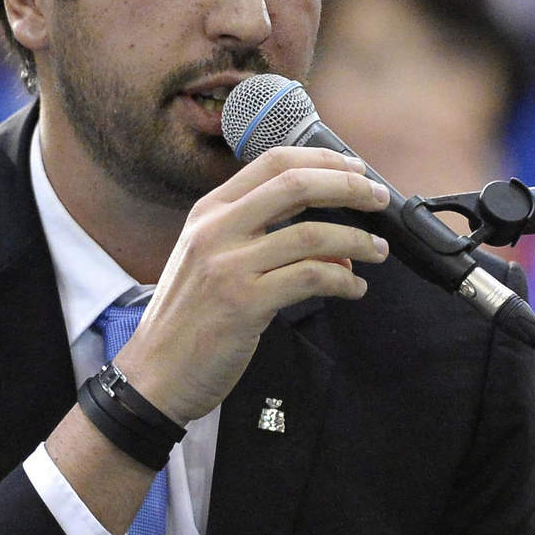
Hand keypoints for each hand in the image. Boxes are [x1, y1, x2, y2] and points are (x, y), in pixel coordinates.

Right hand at [116, 146, 390, 424]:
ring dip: (357, 240)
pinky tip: (354, 288)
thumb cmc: (188, 319)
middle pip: (296, 185)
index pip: (272, 163)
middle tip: (380, 199)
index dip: (321, 159)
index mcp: (208, 212)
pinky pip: (311, 278)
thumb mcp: (211, 262)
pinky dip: (344, 280)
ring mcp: (229, 266)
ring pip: (312, 234)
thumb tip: (333, 242)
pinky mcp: (244, 304)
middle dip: (349, 187)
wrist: (154, 374)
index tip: (355, 169)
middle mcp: (216, 230)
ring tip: (377, 251)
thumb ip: (262, 242)